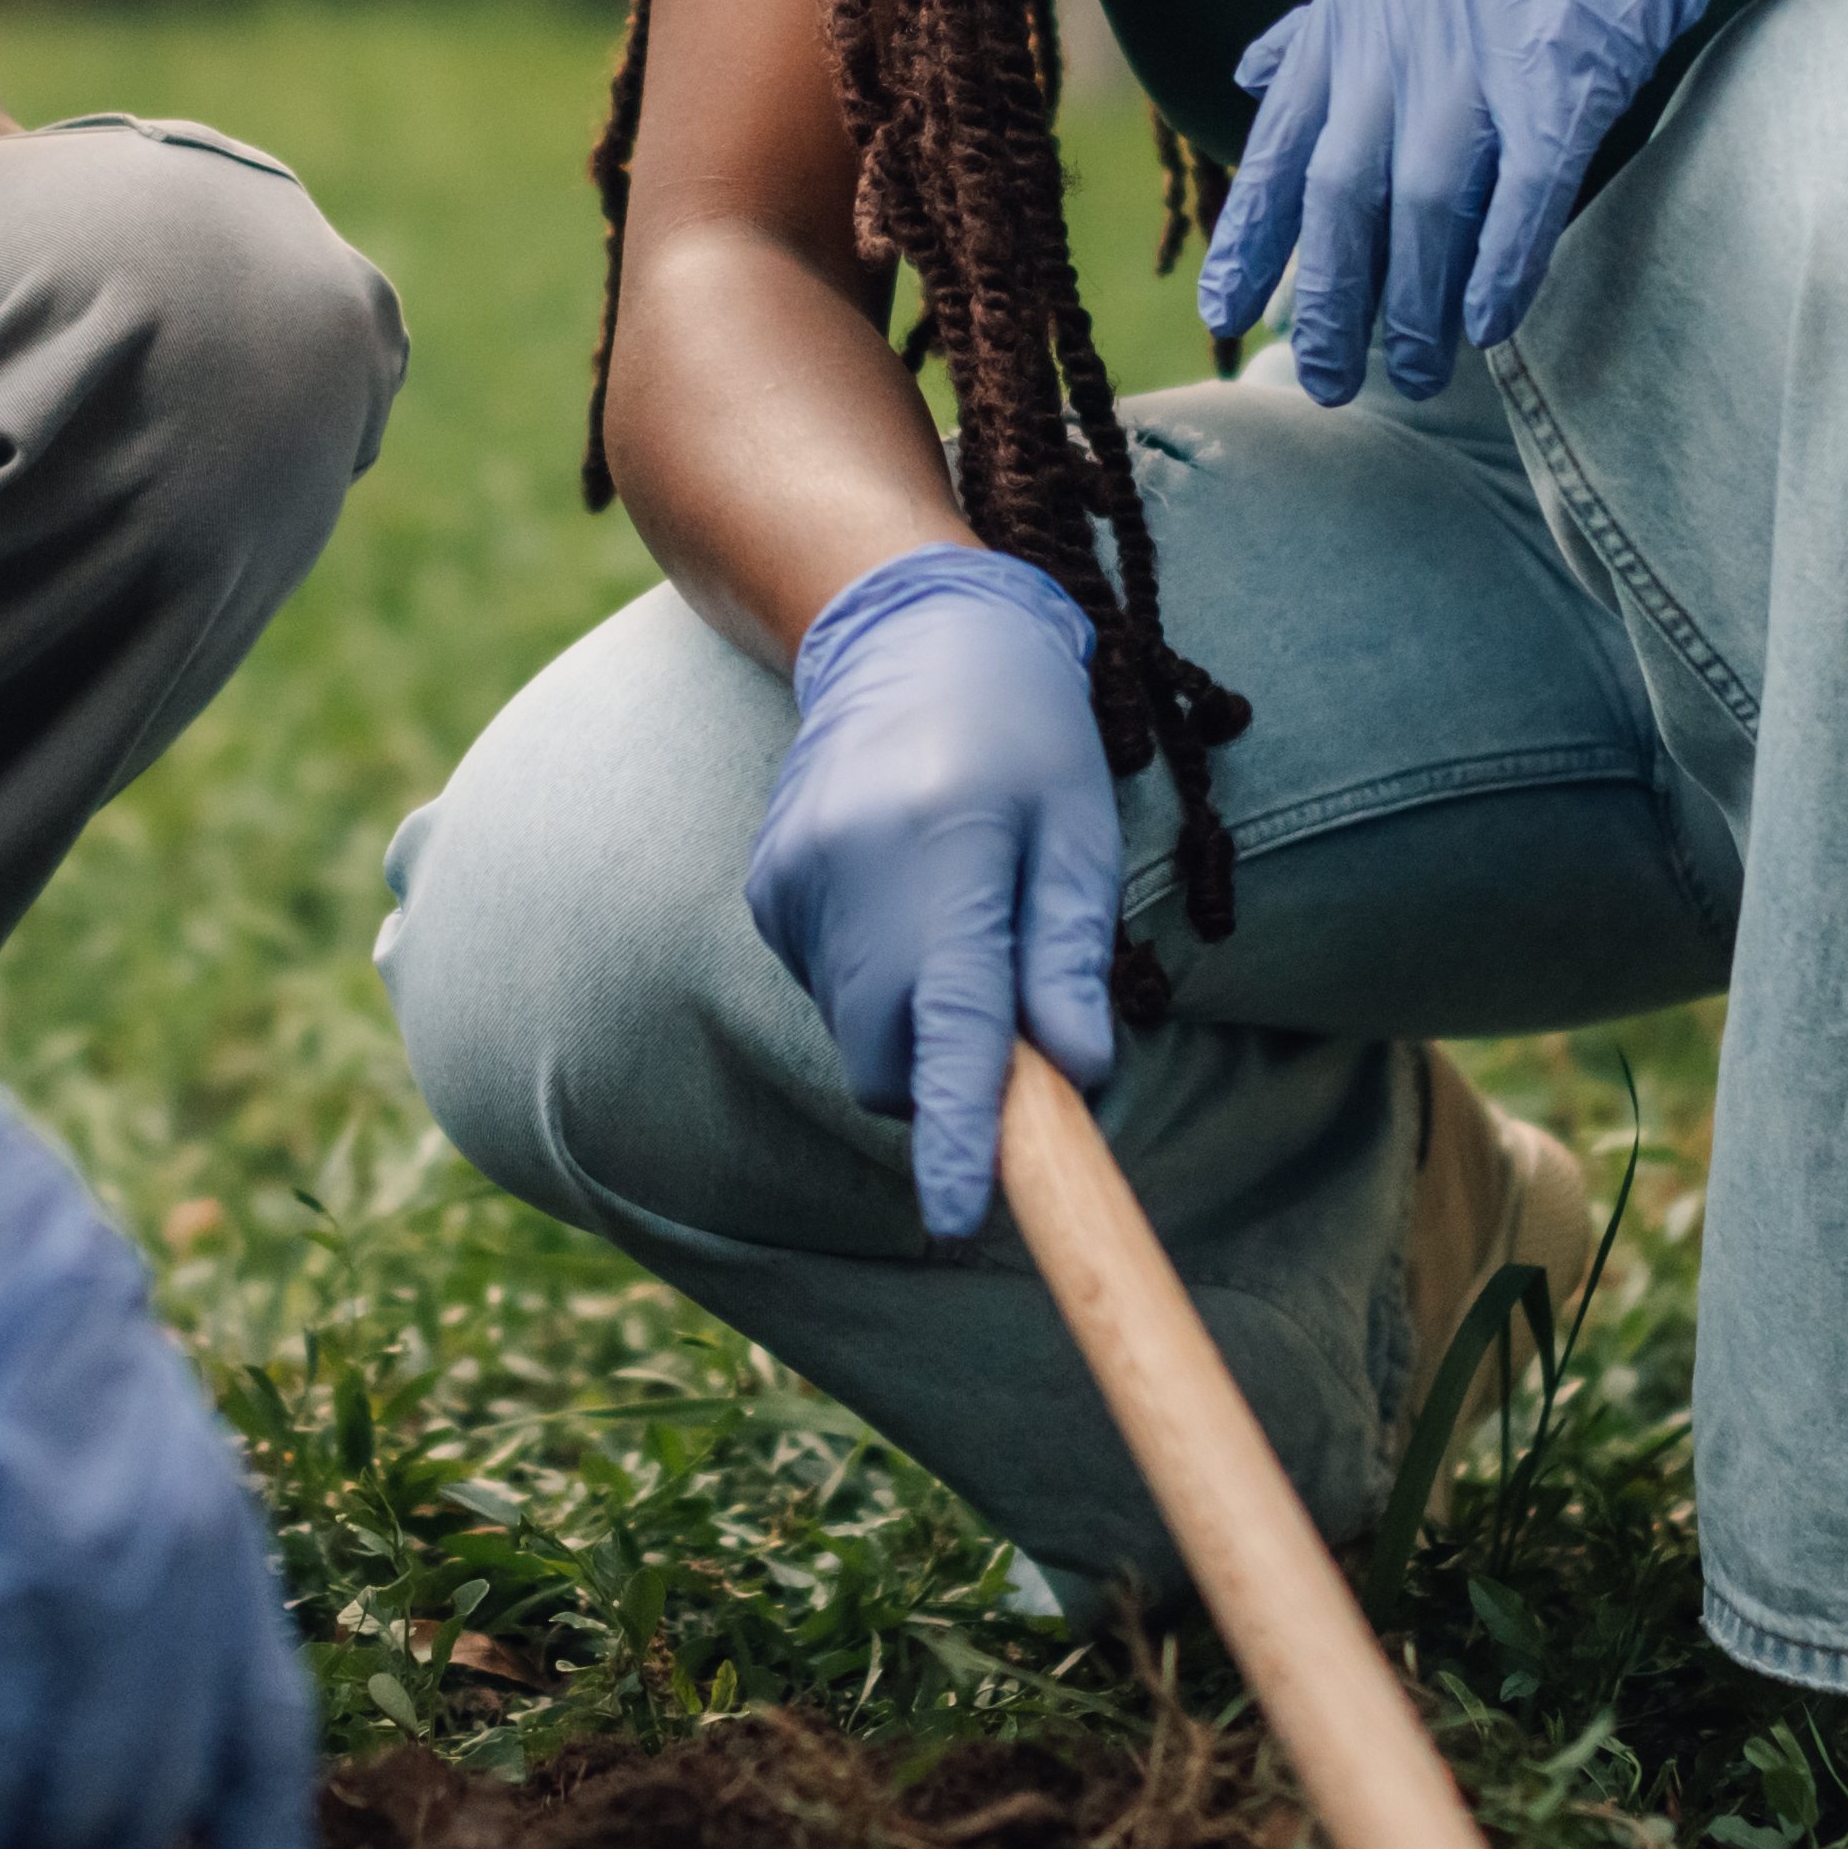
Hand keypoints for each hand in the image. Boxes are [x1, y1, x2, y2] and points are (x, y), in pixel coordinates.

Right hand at [742, 542, 1129, 1243]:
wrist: (904, 629)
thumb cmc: (1024, 732)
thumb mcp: (1078, 831)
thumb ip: (1070, 958)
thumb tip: (1080, 1079)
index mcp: (946, 855)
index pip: (953, 1028)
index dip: (961, 1133)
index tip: (959, 1219)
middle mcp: (850, 874)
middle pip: (887, 1059)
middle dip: (946, 1078)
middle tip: (1013, 1016)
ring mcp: (793, 883)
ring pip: (854, 1031)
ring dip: (912, 1021)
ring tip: (956, 914)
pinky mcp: (767, 889)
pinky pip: (826, 985)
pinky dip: (874, 976)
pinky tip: (903, 892)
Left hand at [1202, 0, 1816, 404]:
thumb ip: (1330, 16)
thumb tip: (1252, 66)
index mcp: (1356, 4)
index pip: (1281, 140)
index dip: (1252, 236)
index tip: (1225, 311)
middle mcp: (1401, 32)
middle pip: (1341, 194)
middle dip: (1327, 299)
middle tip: (1324, 379)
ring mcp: (1481, 49)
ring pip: (1421, 207)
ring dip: (1412, 305)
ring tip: (1414, 372)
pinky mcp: (1568, 67)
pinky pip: (1523, 188)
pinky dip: (1501, 262)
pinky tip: (1489, 323)